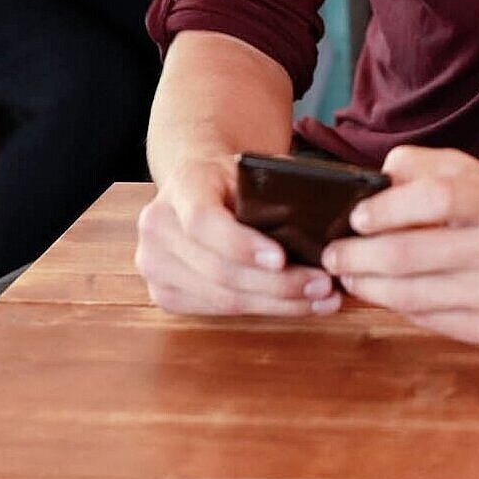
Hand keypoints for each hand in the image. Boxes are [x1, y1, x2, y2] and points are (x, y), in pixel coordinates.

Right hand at [135, 156, 339, 316]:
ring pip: (221, 298)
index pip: (203, 222)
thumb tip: (321, 221)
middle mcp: (158, 226)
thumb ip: (276, 188)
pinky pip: (218, 311)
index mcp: (182, 185)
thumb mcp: (252, 168)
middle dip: (277, 284)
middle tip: (323, 285)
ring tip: (321, 300)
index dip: (242, 245)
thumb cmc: (234, 177)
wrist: (198, 186)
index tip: (282, 258)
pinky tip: (297, 305)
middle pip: (218, 270)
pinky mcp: (165, 293)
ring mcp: (155, 265)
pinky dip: (262, 310)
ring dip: (277, 304)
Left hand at [321, 146, 478, 348]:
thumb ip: (423, 166)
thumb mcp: (473, 173)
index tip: (355, 217)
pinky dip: (396, 306)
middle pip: (411, 255)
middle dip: (359, 256)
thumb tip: (374, 181)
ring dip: (369, 286)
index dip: (387, 208)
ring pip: (413, 294)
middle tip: (333, 254)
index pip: (434, 198)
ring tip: (348, 274)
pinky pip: (429, 319)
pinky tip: (381, 294)